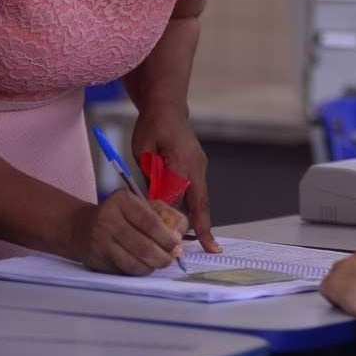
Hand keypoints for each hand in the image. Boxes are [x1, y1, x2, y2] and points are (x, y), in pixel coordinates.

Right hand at [70, 194, 185, 274]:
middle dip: (162, 256)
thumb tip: (178, 236)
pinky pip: (123, 270)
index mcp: (122, 202)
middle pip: (142, 245)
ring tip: (160, 263)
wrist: (80, 226)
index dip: (166, 237)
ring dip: (151, 266)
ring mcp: (100, 242)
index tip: (177, 246)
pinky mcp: (96, 259)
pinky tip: (145, 266)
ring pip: (132, 262)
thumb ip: (162, 215)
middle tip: (171, 259)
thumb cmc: (119, 215)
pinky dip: (138, 271)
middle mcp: (108, 220)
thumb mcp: (138, 205)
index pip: (149, 222)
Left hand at [130, 110, 219, 253]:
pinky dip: (195, 207)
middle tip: (212, 249)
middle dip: (204, 227)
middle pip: (201, 203)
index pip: (180, 198)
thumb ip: (152, 178)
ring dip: (199, 219)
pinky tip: (191, 222)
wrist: (167, 107)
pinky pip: (197, 192)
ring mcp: (201, 167)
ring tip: (204, 242)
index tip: (182, 241)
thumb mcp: (144, 152)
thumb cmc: (152, 127)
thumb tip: (155, 205)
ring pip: (201, 199)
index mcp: (183, 162)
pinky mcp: (198, 168)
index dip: (177, 221)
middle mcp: (197, 167)